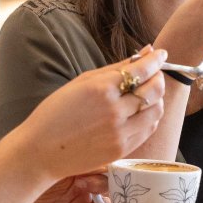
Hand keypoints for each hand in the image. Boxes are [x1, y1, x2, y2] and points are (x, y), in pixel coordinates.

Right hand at [10, 46, 166, 178]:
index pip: (142, 69)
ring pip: (156, 110)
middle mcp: (114, 111)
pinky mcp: (121, 150)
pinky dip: (150, 117)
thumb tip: (145, 51)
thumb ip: (115, 67)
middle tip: (155, 73)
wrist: (40, 151)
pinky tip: (141, 112)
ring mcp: (119, 132)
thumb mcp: (81, 82)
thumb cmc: (56, 113)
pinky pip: (147, 129)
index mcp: (100, 89)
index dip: (156, 60)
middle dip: (159, 77)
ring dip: (157, 98)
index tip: (162, 54)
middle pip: (154, 89)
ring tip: (147, 93)